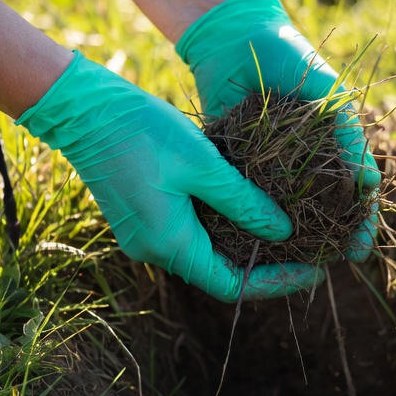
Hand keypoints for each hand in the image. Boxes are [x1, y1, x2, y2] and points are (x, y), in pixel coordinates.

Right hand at [16, 52, 322, 300]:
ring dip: (243, 244)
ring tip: (286, 228)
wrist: (82, 110)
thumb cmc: (142, 131)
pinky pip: (188, 234)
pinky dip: (220, 228)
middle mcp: (154, 250)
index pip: (233, 285)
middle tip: (309, 247)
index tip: (314, 267)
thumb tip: (284, 232)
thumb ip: (243, 202)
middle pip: (220, 273)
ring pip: (205, 253)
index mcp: (170, 243)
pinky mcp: (140, 218)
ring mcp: (143, 235)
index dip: (277, 281)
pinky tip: (247, 207)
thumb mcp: (204, 164)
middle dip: (265, 263)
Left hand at [175, 0, 380, 260]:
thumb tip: (371, 186)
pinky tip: (250, 243)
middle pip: (318, 209)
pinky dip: (247, 216)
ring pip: (281, 209)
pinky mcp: (233, 161)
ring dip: (286, 237)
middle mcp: (300, 160)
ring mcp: (267, 164)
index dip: (359, 224)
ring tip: (289, 267)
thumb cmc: (292, 56)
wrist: (235, 35)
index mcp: (329, 144)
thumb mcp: (328, 95)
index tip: (359, 252)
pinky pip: (243, 195)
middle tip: (325, 268)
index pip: (353, 194)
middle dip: (324, 240)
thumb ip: (350, 138)